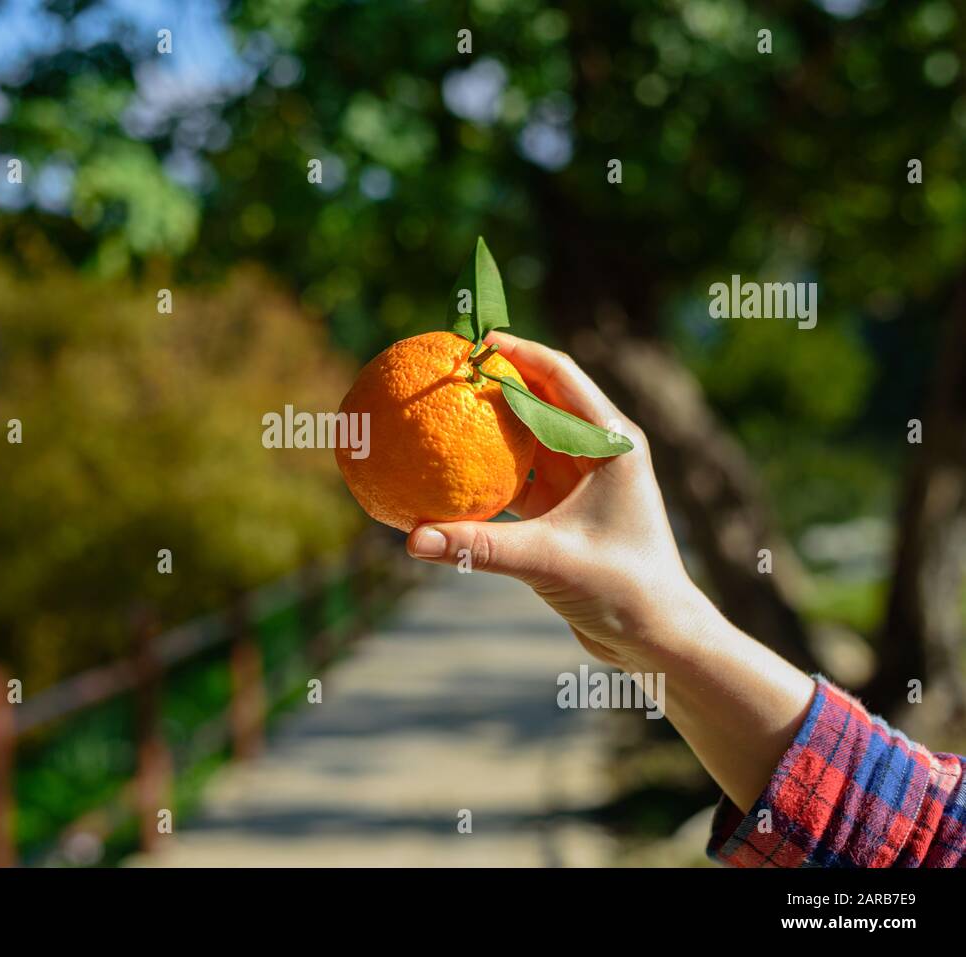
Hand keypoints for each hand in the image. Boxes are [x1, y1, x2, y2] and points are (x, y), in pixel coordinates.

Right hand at [405, 331, 700, 668]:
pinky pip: (516, 478)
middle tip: (445, 368)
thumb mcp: (548, 561)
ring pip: (525, 437)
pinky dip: (484, 473)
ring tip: (438, 409)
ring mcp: (579, 480)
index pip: (559, 376)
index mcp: (611, 443)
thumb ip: (479, 547)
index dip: (516, 351)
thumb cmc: (623, 591)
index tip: (471, 339)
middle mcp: (597, 452)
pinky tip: (444, 472)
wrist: (656, 640)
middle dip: (494, 380)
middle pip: (538, 397)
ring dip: (487, 425)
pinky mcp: (562, 509)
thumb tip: (412, 539)